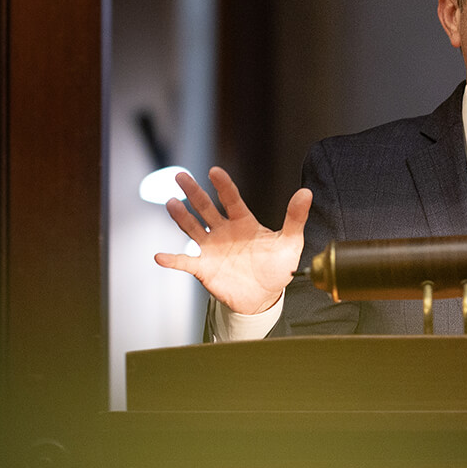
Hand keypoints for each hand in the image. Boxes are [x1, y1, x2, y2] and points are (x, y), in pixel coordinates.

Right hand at [154, 166, 311, 314]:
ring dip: (181, 216)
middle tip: (182, 176)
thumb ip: (295, 218)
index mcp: (244, 222)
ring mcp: (211, 248)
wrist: (265, 295)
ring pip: (192, 228)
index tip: (215, 171)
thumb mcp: (290, 242)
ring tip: (172, 203)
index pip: (231, 199)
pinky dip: (172, 260)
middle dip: (194, 192)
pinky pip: (185, 262)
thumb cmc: (277, 266)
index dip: (223, 185)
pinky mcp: (204, 268)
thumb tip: (306, 193)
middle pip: (206, 207)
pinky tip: (160, 256)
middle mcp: (224, 231)